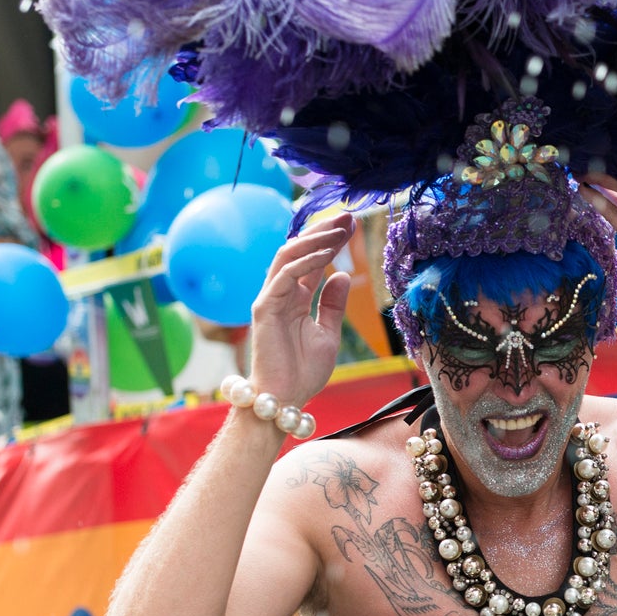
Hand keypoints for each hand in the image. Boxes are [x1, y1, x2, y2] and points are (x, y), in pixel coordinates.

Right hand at [246, 211, 353, 408]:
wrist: (286, 398)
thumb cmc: (304, 371)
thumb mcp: (328, 332)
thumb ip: (332, 304)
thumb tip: (340, 275)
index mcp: (295, 297)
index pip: (312, 260)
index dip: (330, 240)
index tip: (352, 224)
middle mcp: (280, 293)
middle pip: (298, 251)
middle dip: (322, 231)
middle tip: (348, 217)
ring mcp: (269, 299)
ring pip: (287, 257)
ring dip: (314, 241)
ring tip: (339, 230)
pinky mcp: (263, 309)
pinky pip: (282, 278)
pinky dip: (303, 264)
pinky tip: (325, 255)